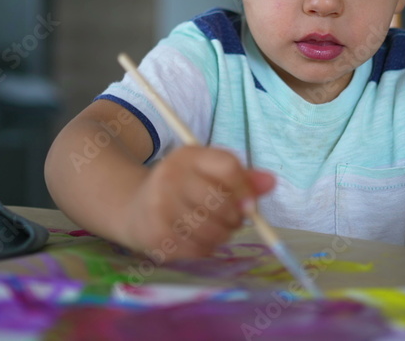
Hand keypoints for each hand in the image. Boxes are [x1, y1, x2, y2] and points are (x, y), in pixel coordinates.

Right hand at [116, 145, 274, 259]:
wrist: (133, 208)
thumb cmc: (181, 189)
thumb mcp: (206, 173)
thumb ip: (241, 177)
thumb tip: (271, 182)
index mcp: (187, 155)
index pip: (228, 166)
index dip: (245, 189)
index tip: (250, 205)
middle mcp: (170, 176)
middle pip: (221, 202)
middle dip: (235, 218)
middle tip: (233, 221)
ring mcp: (160, 207)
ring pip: (211, 230)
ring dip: (222, 235)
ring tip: (216, 230)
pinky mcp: (156, 235)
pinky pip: (198, 249)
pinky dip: (206, 248)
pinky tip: (199, 240)